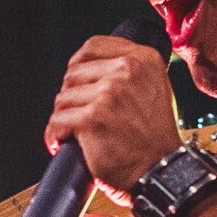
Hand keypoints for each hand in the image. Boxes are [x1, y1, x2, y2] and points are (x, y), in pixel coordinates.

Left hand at [44, 33, 185, 195]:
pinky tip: (63, 142)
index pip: (94, 46)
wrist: (161, 171)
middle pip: (74, 73)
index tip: (76, 79)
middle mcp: (127, 71)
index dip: (78, 64)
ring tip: (75, 132)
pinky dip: (55, 135)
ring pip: (63, 98)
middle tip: (80, 115)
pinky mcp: (92, 118)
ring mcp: (109, 93)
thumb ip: (130, 72)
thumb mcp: (154, 89)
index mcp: (143, 59)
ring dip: (65, 118)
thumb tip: (95, 68)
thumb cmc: (156, 138)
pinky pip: (58, 121)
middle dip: (72, 97)